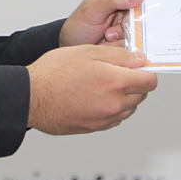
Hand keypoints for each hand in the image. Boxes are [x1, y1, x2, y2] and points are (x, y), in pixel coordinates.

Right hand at [26, 44, 156, 134]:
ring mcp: (104, 119)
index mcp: (115, 83)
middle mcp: (113, 105)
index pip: (150, 81)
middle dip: (135, 83)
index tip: (139, 67)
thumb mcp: (88, 51)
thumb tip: (139, 59)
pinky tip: (95, 97)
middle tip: (117, 73)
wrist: (30, 97)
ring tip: (103, 85)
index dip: (146, 72)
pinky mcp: (94, 128)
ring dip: (124, 97)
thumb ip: (119, 56)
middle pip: (141, 96)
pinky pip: (114, 119)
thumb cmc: (54, 72)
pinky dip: (111, 109)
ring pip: (129, 109)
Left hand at [60, 0, 141, 46]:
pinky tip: (110, 41)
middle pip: (144, 10)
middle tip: (117, 26)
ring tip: (108, 34)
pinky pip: (136, 40)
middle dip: (129, 22)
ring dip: (124, 34)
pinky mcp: (130, 35)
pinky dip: (123, 43)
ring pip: (141, 27)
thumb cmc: (79, 24)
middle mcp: (127, 3)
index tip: (132, 10)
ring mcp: (129, 20)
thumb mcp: (93, 8)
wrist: (73, 46)